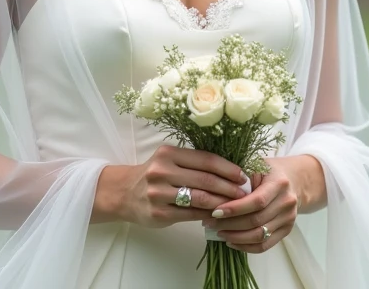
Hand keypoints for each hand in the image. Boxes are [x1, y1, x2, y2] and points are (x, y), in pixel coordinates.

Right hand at [99, 145, 247, 227]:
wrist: (123, 193)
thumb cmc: (154, 175)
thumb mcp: (169, 161)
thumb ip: (193, 164)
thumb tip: (230, 172)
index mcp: (168, 153)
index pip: (206, 159)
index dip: (228, 168)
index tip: (243, 175)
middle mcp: (162, 171)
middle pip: (205, 179)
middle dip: (229, 187)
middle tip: (245, 193)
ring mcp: (159, 193)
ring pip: (200, 198)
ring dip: (222, 202)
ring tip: (236, 205)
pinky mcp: (159, 213)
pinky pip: (190, 214)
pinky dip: (208, 215)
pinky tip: (218, 215)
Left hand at [203, 156, 317, 252]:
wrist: (294, 180)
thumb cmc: (269, 171)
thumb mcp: (256, 165)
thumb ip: (239, 178)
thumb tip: (214, 195)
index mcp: (279, 183)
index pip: (256, 201)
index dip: (234, 209)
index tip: (215, 211)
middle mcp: (287, 202)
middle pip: (256, 221)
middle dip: (230, 224)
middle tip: (210, 223)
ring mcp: (288, 219)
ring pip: (259, 236)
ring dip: (236, 237)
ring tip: (218, 233)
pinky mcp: (286, 231)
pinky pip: (265, 245)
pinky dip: (246, 247)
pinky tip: (231, 242)